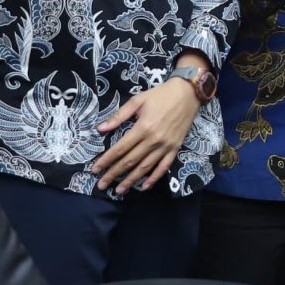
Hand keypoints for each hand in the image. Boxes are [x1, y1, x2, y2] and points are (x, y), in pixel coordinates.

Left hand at [89, 74, 200, 193]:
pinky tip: (144, 186)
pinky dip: (154, 178)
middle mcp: (153, 140)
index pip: (120, 149)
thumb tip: (100, 129)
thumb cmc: (161, 95)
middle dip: (114, 174)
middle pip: (130, 161)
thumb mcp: (138, 101)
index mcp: (142, 128)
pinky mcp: (175, 148)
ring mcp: (165, 146)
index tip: (95, 169)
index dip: (106, 160)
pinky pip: (164, 167)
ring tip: (119, 190)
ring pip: (145, 167)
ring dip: (131, 180)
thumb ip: (119, 116)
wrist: (189, 94)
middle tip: (101, 185)